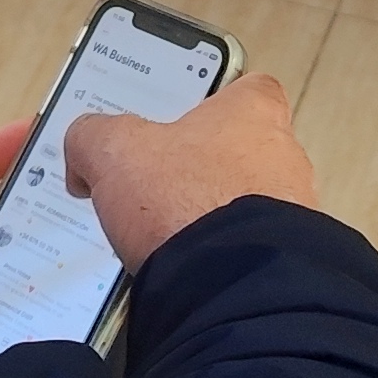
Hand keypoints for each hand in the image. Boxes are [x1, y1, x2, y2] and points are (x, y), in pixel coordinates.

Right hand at [63, 73, 317, 267]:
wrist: (233, 289)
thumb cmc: (187, 203)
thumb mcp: (113, 151)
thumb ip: (92, 136)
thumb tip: (82, 148)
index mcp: (252, 112)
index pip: (248, 88)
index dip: (215, 100)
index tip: (185, 119)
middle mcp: (284, 156)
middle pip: (244, 150)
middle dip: (205, 168)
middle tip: (162, 186)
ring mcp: (295, 213)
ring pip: (251, 206)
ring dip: (215, 218)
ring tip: (169, 239)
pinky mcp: (290, 262)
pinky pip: (253, 253)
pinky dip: (226, 260)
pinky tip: (191, 273)